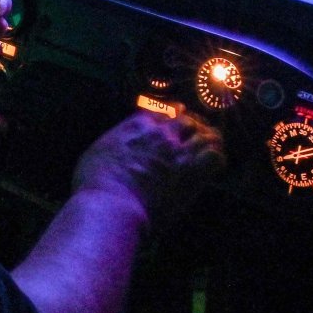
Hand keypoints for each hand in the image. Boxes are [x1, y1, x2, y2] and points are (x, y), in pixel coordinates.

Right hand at [72, 111, 224, 232]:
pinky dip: (216, 159)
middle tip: (196, 136)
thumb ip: (115, 142)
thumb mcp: (97, 151)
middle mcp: (161, 133)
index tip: (176, 118)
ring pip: (206, 135)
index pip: (164, 109)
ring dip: (208, 141)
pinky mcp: (192, 173)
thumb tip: (118, 145)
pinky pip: (216, 157)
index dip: (173, 114)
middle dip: (193, 126)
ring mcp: (179, 151)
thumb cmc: (95, 182)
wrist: (112, 202)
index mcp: (137, 125)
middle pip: (188, 120)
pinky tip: (213, 167)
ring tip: (209, 148)